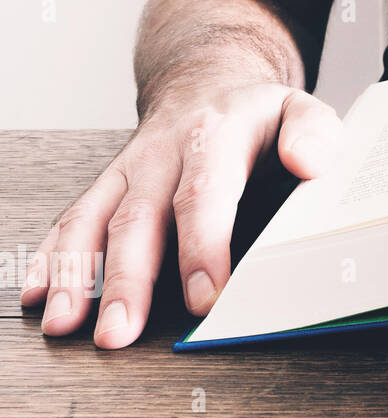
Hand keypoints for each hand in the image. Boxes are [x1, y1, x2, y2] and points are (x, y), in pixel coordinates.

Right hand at [20, 84, 341, 348]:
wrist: (209, 84)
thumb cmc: (260, 115)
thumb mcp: (302, 110)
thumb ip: (315, 134)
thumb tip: (307, 162)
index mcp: (215, 136)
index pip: (205, 193)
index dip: (202, 246)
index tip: (204, 296)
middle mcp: (162, 154)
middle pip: (139, 218)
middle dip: (127, 279)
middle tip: (119, 333)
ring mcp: (129, 171)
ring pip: (93, 221)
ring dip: (76, 275)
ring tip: (66, 324)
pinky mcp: (108, 187)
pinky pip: (73, 220)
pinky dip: (52, 258)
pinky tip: (43, 296)